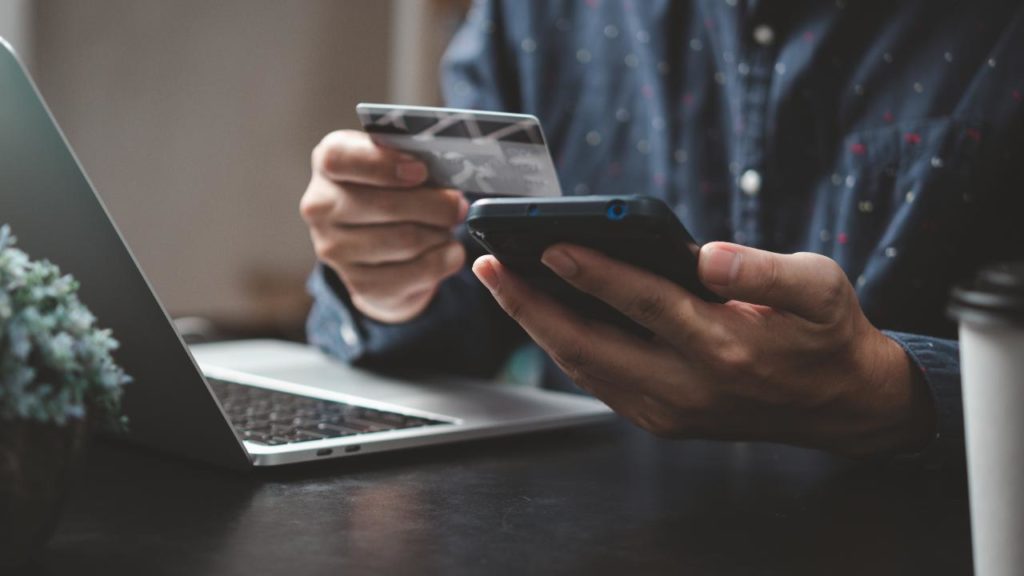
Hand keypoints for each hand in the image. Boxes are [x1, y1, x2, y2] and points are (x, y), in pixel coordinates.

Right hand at [300, 130, 467, 322]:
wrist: (379, 248)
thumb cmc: (393, 191)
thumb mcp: (397, 162)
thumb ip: (413, 158)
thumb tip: (451, 172)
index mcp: (327, 164)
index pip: (340, 159)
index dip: (384, 165)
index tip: (420, 171)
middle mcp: (320, 207)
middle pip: (385, 205)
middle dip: (435, 205)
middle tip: (457, 206)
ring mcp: (335, 250)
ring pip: (405, 240)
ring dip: (440, 233)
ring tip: (447, 228)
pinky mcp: (359, 285)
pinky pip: (416, 272)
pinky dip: (443, 260)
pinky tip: (449, 251)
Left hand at [472, 242, 935, 456]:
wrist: (839, 405)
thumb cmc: (824, 334)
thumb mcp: (821, 288)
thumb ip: (766, 270)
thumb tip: (705, 256)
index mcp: (726, 347)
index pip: (645, 304)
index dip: (594, 272)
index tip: (549, 244)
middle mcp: (688, 387)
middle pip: (590, 346)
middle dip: (531, 305)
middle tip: (488, 264)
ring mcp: (670, 411)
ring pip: (583, 367)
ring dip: (536, 326)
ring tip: (501, 283)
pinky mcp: (661, 419)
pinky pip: (597, 381)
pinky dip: (562, 347)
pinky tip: (540, 314)